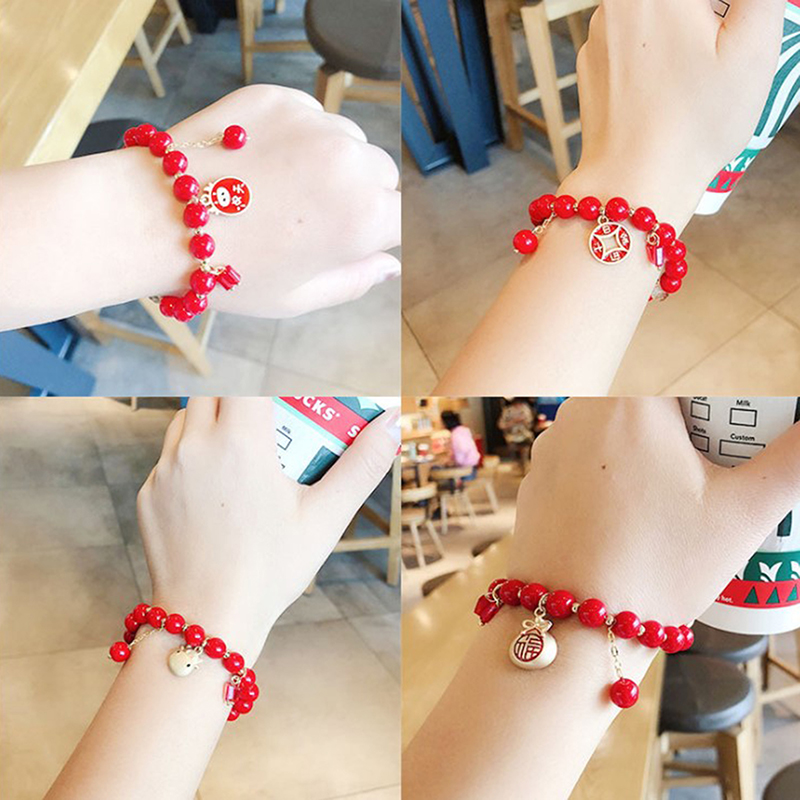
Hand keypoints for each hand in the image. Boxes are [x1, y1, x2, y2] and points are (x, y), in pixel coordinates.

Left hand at [136, 397, 399, 657]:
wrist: (207, 622)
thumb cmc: (270, 570)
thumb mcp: (326, 516)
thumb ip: (363, 465)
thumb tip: (392, 424)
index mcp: (240, 443)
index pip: (248, 380)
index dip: (266, 378)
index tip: (284, 391)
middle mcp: (195, 447)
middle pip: (214, 390)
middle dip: (240, 395)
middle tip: (267, 421)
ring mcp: (165, 471)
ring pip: (185, 417)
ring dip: (212, 419)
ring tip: (241, 449)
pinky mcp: (148, 495)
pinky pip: (169, 455)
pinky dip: (192, 455)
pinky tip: (215, 488)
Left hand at [156, 85, 400, 316]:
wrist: (154, 218)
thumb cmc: (226, 270)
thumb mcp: (298, 297)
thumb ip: (355, 281)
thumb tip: (390, 266)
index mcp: (362, 219)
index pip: (399, 217)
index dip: (376, 232)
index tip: (348, 240)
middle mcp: (348, 165)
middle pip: (381, 175)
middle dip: (360, 195)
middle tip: (310, 217)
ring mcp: (313, 125)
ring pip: (348, 141)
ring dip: (331, 162)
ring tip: (281, 187)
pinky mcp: (277, 99)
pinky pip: (310, 115)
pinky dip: (298, 135)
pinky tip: (261, 162)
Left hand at [509, 398, 799, 622]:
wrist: (574, 625)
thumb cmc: (659, 566)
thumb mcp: (744, 511)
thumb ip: (795, 458)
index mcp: (630, 401)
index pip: (690, 380)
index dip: (720, 409)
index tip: (733, 445)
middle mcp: (579, 410)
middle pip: (651, 403)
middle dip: (688, 433)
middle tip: (711, 476)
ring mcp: (550, 444)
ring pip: (614, 429)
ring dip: (648, 450)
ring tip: (673, 502)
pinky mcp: (535, 475)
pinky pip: (582, 458)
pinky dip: (609, 473)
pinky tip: (628, 516)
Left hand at [565, 0, 784, 221]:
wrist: (633, 183)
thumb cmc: (695, 124)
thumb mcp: (753, 46)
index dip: (721, 12)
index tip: (729, 29)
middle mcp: (615, 4)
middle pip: (674, 3)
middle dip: (705, 17)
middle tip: (716, 50)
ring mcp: (595, 38)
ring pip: (650, 15)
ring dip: (679, 32)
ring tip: (694, 74)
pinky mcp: (589, 69)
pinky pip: (629, 47)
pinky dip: (651, 57)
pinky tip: (666, 92)